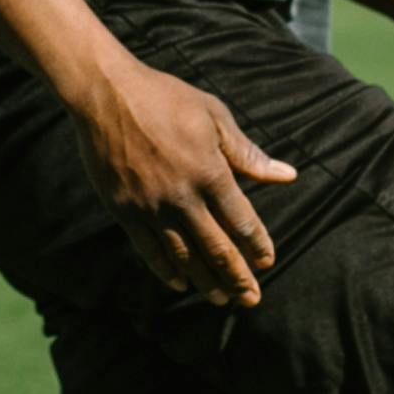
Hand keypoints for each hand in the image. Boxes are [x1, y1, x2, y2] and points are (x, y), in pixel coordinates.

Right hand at [76, 57, 300, 304]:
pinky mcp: (124, 211)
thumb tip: (287, 176)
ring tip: (222, 299)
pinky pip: (149, 250)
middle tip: (251, 299)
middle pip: (216, 249)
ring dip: (205, 282)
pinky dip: (166, 271)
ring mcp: (150, 207)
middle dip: (237, 277)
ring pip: (184, 257)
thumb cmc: (165, 98)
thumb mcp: (214, 117)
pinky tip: (181, 283)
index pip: (241, 221)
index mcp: (209, 172)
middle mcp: (182, 197)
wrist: (105, 94)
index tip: (267, 261)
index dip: (257, 245)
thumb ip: (248, 154)